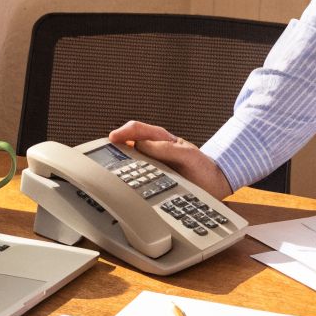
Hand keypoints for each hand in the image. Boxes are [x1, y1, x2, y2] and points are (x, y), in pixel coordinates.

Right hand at [108, 120, 233, 199]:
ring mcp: (152, 163)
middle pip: (128, 143)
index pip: (138, 129)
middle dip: (113, 147)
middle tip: (101, 156)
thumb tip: (142, 145)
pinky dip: (127, 178)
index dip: (123, 132)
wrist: (214, 185)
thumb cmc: (202, 167)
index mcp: (162, 139)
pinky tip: (122, 186)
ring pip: (129, 160)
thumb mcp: (189, 156)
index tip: (112, 139)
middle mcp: (154, 149)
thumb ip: (168, 149)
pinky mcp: (153, 178)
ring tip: (107, 171)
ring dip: (119, 163)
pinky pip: (136, 175)